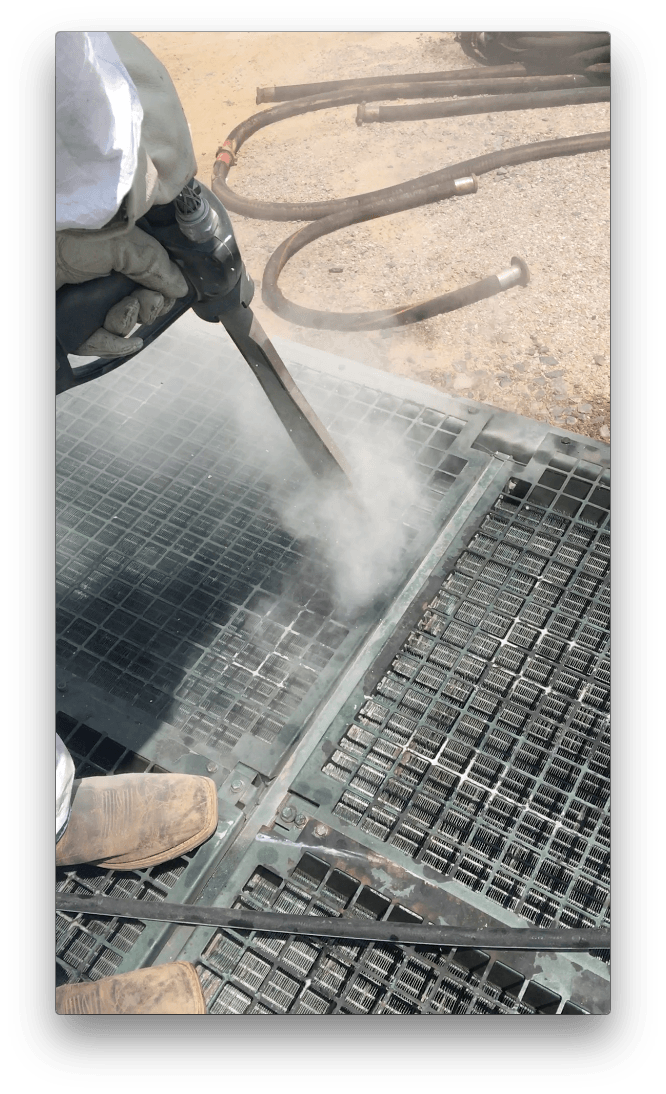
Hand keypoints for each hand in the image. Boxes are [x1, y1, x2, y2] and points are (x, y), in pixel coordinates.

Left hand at [56, 224, 189, 355]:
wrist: (23, 262)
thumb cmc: (68, 234)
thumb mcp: (122, 243)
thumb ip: (154, 263)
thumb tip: (181, 286)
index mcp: (118, 254)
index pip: (153, 279)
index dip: (162, 290)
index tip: (162, 292)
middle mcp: (105, 279)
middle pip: (142, 306)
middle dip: (147, 309)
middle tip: (140, 302)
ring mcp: (89, 303)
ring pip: (123, 327)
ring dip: (126, 324)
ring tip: (117, 313)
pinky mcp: (75, 325)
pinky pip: (101, 345)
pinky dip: (113, 345)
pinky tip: (124, 343)